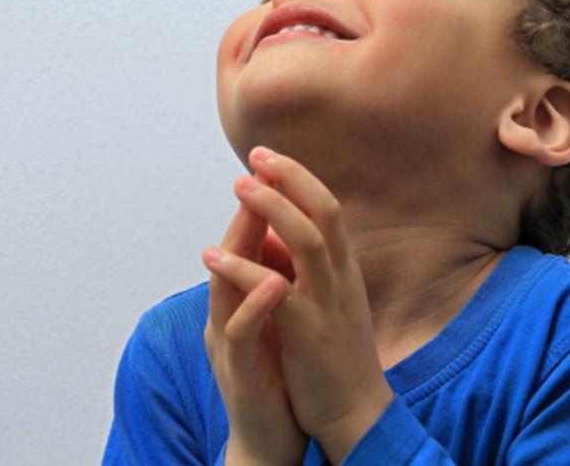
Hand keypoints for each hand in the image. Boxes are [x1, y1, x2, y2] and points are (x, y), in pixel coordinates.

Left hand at [203, 147, 395, 463]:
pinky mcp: (310, 334)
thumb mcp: (327, 304)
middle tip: (257, 155)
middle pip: (324, 212)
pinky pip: (276, 292)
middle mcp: (342, 279)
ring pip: (307, 241)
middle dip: (290, 178)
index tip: (269, 156)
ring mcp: (328, 304)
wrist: (357, 414)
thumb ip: (308, 269)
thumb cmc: (336, 358)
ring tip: (239, 186)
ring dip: (272, 209)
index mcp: (345, 270)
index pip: (328, 210)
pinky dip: (243, 270)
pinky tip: (212, 257)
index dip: (300, 179)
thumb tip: (276, 235)